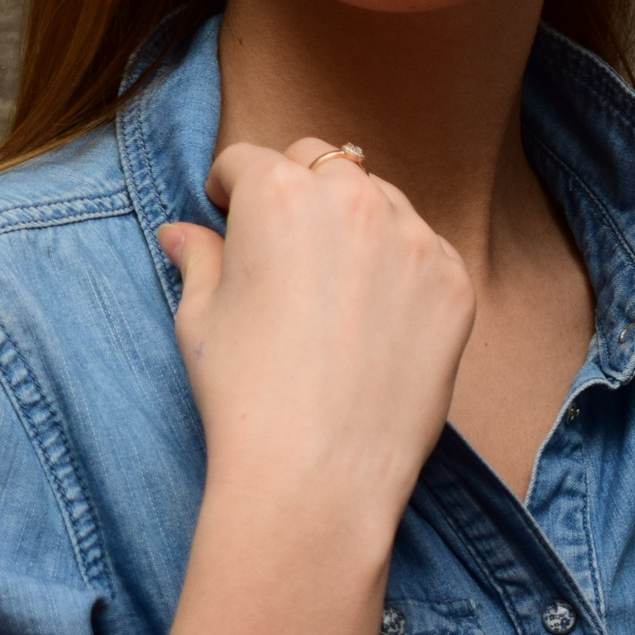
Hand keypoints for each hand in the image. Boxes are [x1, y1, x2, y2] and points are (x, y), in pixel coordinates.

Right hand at [157, 138, 474, 522]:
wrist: (318, 474)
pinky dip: (399, 265)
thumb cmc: (245, 393)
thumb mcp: (200, 316)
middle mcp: (350, 198)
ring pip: (378, 198)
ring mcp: (411, 237)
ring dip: (352, 220)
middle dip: (294, 189)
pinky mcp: (453, 281)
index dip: (229, 189)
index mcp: (276, 192)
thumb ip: (198, 257)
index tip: (227, 214)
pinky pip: (423, 247)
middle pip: (318, 161)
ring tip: (332, 282)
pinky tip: (374, 316)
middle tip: (281, 244)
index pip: (247, 160)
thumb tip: (181, 234)